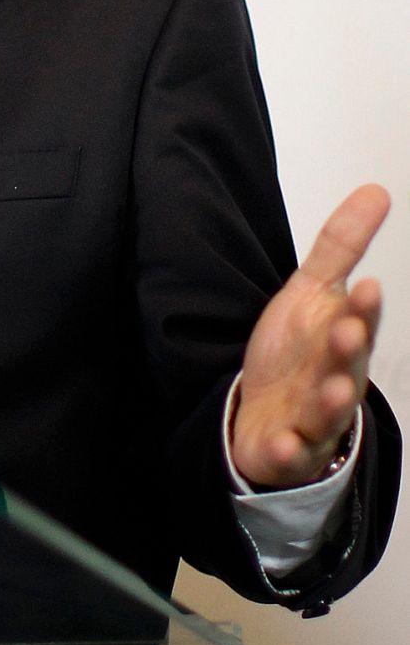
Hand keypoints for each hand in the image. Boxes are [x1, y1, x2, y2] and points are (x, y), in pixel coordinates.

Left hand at [232, 183, 388, 488]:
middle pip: (345, 366)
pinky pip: (286, 454)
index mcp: (340, 341)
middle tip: (350, 329)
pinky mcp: (284, 449)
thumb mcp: (313, 292)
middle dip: (350, 349)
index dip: (363, 308)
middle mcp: (333, 381)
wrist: (269, 415)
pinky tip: (283, 442)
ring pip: (326, 412)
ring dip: (331, 401)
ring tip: (338, 387)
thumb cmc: (297, 352)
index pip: (356, 322)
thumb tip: (376, 190)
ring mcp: (311, 418)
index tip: (366, 285)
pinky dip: (286, 450)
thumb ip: (341, 245)